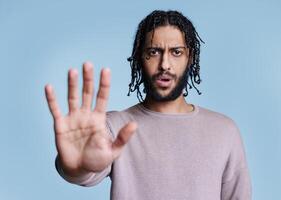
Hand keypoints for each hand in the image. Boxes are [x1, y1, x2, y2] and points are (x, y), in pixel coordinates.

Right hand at [45, 62, 136, 176]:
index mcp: (99, 118)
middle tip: (88, 64)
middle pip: (88, 93)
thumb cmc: (97, 160)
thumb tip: (135, 124)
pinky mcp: (60, 125)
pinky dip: (52, 99)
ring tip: (73, 71)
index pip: (102, 97)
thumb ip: (122, 137)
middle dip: (88, 79)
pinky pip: (55, 109)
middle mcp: (86, 115)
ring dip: (72, 84)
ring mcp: (73, 118)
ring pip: (73, 97)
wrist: (80, 170)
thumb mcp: (113, 151)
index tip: (106, 70)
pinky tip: (49, 87)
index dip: (104, 84)